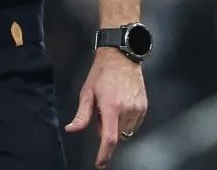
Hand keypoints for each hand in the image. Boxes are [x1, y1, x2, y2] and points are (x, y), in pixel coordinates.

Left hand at [64, 48, 147, 168]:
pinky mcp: (144, 107)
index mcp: (111, 106)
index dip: (104, 154)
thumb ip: (81, 115)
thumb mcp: (87, 93)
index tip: (99, 163)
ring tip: (111, 106)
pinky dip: (125, 121)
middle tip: (100, 113)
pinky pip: (134, 124)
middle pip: (116, 135)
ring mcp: (138, 109)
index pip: (109, 138)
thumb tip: (72, 129)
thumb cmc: (101, 73)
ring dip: (116, 126)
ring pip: (126, 131)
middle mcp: (127, 109)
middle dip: (106, 131)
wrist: (121, 57)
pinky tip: (120, 105)